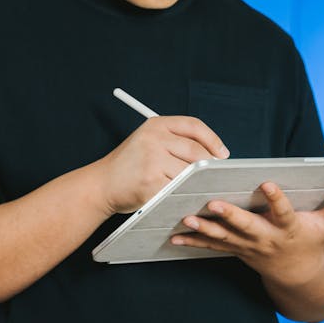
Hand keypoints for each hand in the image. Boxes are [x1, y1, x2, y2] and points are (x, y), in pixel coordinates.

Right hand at [94, 116, 229, 215]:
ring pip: (190, 173)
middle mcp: (153, 138)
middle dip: (210, 166)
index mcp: (156, 124)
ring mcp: (152, 160)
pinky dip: (186, 195)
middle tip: (217, 176)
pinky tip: (186, 198)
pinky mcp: (151, 182)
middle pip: (197, 151)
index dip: (213, 140)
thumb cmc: (129, 167)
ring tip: (201, 188)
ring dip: (198, 183)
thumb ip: (175, 142)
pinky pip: (178, 189)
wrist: (101, 185)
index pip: (194, 126)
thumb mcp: (147, 142)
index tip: (222, 154)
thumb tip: (213, 155)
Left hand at [170, 181, 323, 288]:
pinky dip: (194, 243)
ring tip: (186, 219)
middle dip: (230, 216)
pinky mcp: (237, 250)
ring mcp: (249, 247)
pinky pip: (213, 247)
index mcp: (289, 229)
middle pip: (247, 226)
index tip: (268, 183)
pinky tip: (174, 238)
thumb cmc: (313, 242)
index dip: (277, 199)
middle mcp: (267, 239)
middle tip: (213, 203)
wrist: (301, 276)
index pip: (284, 212)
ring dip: (204, 230)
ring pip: (225, 238)